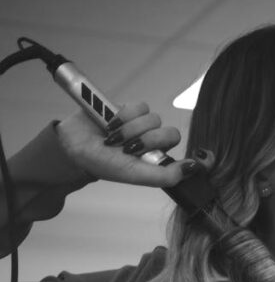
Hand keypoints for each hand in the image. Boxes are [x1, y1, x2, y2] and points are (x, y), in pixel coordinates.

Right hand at [55, 101, 213, 187]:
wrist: (74, 145)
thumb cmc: (104, 164)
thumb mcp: (135, 174)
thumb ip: (165, 176)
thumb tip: (193, 168)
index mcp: (158, 161)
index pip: (184, 155)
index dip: (186, 154)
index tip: (186, 155)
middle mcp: (154, 144)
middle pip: (170, 133)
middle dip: (147, 141)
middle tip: (128, 149)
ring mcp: (143, 126)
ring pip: (154, 119)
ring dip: (132, 129)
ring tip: (115, 138)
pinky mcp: (131, 110)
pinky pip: (140, 106)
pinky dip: (125, 116)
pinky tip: (111, 124)